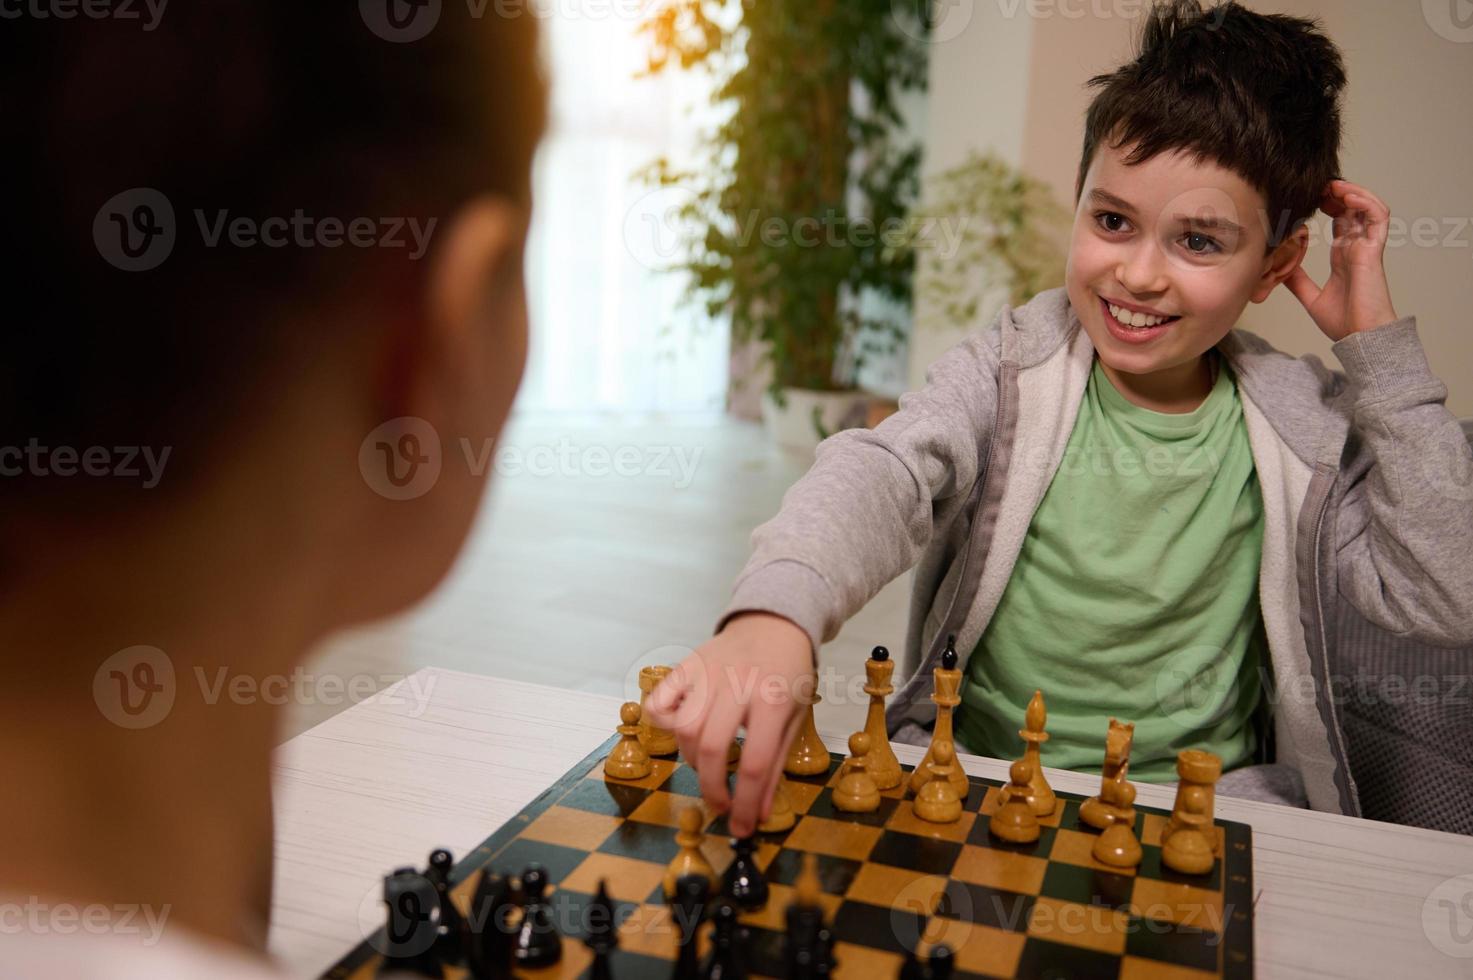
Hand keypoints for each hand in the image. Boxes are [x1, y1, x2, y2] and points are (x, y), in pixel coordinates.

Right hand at [644, 612, 813, 836]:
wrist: (774, 624)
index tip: (742, 827)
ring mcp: (708, 672)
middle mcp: (738, 684)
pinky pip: (660, 701)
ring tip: (709, 766)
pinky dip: (662, 724)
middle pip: (712, 748)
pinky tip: (681, 734)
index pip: (756, 764)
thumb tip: (760, 812)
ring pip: (684, 728)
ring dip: (693, 760)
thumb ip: (776, 765)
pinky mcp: (686, 666)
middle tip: (721, 806)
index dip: (747, 804)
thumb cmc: (788, 674)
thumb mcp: (794, 718)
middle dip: (713, 789)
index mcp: (773, 699)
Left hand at [1284, 179, 1398, 340]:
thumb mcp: (1311, 297)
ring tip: (1333, 185)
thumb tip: (1279, 270)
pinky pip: (1378, 218)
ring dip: (1352, 192)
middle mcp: (1356, 247)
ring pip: (1367, 207)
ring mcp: (1366, 247)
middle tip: (1318, 186)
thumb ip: (1298, 281)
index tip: (1310, 197)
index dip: (1329, 205)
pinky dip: (1365, 202)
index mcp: (1344, 256)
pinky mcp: (1374, 250)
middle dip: (1338, 193)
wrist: (1359, 337)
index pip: (1341, 221)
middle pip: (1353, 209)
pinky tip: (1347, 196)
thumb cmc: (1343, 322)